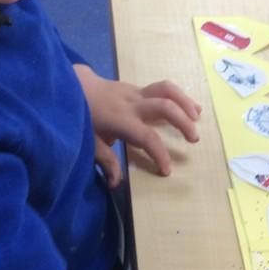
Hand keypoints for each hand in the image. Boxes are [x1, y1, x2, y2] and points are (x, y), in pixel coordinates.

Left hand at [72, 65, 201, 181]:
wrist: (71, 85)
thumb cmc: (78, 116)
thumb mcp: (87, 142)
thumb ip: (106, 161)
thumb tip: (117, 183)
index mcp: (119, 120)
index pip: (146, 137)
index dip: (159, 154)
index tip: (167, 171)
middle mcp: (131, 103)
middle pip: (164, 106)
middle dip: (182, 122)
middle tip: (194, 139)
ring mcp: (135, 92)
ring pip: (166, 89)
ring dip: (185, 103)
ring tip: (197, 118)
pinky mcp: (137, 87)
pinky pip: (162, 88)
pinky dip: (179, 97)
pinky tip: (190, 107)